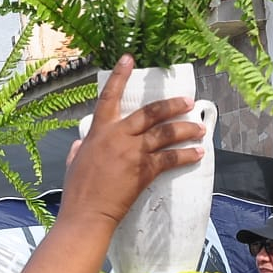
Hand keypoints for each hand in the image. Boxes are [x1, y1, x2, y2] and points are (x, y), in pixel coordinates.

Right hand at [60, 55, 207, 225]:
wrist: (86, 214)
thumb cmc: (76, 191)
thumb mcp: (72, 163)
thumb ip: (78, 149)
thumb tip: (78, 143)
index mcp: (98, 132)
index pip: (109, 97)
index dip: (119, 76)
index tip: (128, 59)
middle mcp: (118, 136)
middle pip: (151, 112)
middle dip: (172, 105)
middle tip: (187, 101)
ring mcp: (133, 152)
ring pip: (166, 133)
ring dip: (186, 129)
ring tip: (200, 128)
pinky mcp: (145, 170)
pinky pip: (171, 157)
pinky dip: (187, 154)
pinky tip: (197, 153)